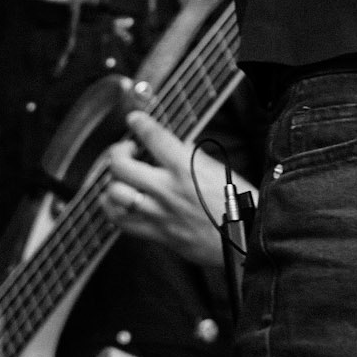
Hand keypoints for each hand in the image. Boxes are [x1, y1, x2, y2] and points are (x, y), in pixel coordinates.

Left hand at [102, 109, 237, 270]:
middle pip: (121, 166)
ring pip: (114, 194)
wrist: (244, 238)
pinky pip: (121, 221)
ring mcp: (158, 213)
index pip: (154, 137)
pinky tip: (120, 201)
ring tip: (120, 177)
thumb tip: (174, 147)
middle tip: (125, 150)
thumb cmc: (238, 202)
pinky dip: (113, 208)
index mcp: (186, 168)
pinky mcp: (156, 233)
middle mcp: (167, 189)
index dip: (139, 123)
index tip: (134, 118)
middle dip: (117, 152)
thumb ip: (191, 158)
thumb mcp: (218, 168)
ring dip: (112, 181)